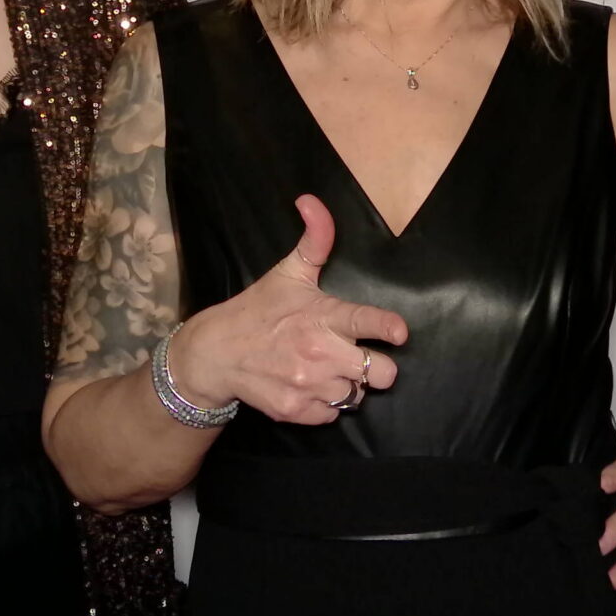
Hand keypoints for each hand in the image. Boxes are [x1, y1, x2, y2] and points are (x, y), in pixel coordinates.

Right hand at [175, 196, 406, 425]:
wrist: (216, 353)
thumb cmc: (259, 310)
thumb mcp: (287, 273)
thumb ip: (314, 239)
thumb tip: (311, 200)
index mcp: (322, 316)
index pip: (366, 322)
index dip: (389, 328)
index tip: (399, 333)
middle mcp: (319, 352)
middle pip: (381, 373)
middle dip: (378, 367)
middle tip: (361, 357)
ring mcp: (308, 384)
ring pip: (359, 395)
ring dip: (350, 384)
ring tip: (331, 369)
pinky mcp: (296, 410)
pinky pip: (333, 414)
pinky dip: (327, 403)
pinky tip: (313, 386)